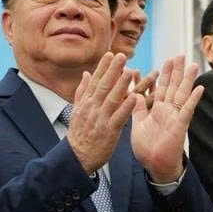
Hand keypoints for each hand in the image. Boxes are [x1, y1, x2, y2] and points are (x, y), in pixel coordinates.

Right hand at [67, 52, 136, 174]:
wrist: (77, 157)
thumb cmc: (80, 133)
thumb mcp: (77, 110)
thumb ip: (82, 91)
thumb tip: (86, 73)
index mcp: (86, 103)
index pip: (95, 81)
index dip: (103, 67)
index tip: (110, 54)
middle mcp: (92, 108)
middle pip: (103, 86)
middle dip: (112, 70)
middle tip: (121, 55)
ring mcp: (101, 119)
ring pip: (112, 99)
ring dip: (121, 84)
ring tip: (130, 71)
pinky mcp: (109, 131)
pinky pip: (119, 117)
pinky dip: (126, 107)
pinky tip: (135, 97)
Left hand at [131, 55, 203, 182]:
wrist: (155, 166)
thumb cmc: (147, 148)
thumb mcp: (137, 124)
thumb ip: (137, 109)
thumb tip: (133, 94)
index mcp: (156, 110)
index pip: (158, 89)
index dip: (159, 76)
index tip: (161, 62)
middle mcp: (167, 111)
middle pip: (172, 87)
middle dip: (175, 71)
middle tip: (179, 55)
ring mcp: (175, 117)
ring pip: (182, 94)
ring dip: (187, 80)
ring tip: (192, 64)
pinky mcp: (180, 125)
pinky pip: (187, 110)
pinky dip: (193, 99)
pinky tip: (200, 88)